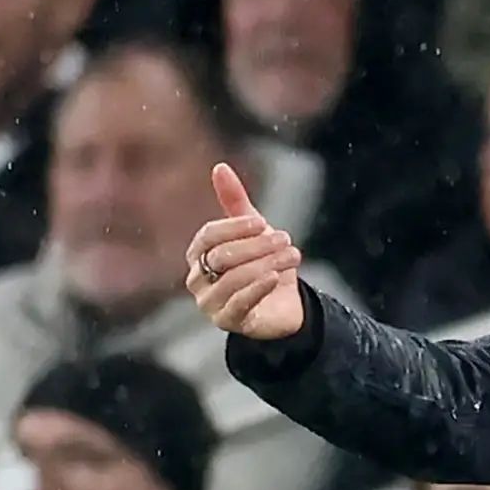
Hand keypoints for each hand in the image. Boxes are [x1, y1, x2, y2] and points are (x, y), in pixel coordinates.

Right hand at [185, 163, 304, 338]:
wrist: (282, 303)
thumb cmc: (262, 262)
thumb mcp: (253, 231)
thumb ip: (235, 201)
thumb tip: (220, 167)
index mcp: (199, 254)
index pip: (209, 236)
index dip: (235, 228)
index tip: (262, 223)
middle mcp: (197, 278)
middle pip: (222, 256)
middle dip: (257, 246)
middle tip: (286, 239)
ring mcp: (209, 302)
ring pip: (234, 279)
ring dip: (266, 264)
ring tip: (292, 256)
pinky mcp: (227, 322)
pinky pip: (238, 304)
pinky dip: (258, 289)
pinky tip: (275, 278)